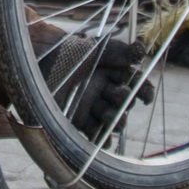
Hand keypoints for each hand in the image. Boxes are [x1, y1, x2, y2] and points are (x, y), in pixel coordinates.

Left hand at [35, 33, 154, 139]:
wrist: (41, 59)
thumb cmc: (69, 51)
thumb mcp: (97, 48)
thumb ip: (120, 51)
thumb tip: (142, 50)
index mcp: (114, 74)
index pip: (136, 85)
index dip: (144, 91)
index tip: (146, 95)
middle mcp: (105, 91)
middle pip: (124, 102)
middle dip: (124, 100)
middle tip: (120, 94)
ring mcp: (92, 106)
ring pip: (112, 118)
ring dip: (115, 120)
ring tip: (111, 115)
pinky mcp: (79, 119)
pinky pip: (94, 132)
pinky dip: (101, 138)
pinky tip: (105, 140)